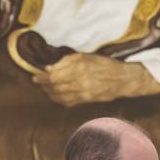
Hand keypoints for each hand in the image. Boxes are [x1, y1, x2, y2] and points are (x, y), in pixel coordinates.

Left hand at [32, 53, 159, 106]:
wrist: (123, 79)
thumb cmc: (105, 65)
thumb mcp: (86, 56)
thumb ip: (66, 61)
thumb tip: (49, 68)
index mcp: (80, 68)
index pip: (54, 76)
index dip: (42, 77)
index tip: (36, 76)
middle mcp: (81, 81)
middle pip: (55, 87)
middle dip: (44, 86)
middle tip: (38, 83)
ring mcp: (84, 93)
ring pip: (60, 96)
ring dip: (50, 94)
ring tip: (46, 89)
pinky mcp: (87, 100)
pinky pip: (69, 102)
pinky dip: (59, 100)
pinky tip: (56, 96)